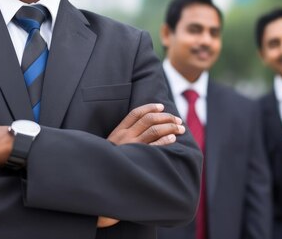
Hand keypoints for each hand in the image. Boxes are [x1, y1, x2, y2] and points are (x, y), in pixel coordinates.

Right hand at [97, 103, 184, 227]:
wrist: (100, 175)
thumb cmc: (109, 160)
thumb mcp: (113, 144)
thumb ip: (125, 135)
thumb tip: (145, 126)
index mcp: (119, 131)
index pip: (136, 113)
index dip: (150, 107)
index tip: (161, 106)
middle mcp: (125, 136)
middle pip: (148, 119)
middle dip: (165, 117)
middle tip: (177, 119)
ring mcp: (132, 146)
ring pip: (154, 130)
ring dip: (170, 127)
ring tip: (180, 128)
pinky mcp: (138, 158)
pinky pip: (154, 146)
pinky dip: (164, 140)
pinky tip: (172, 138)